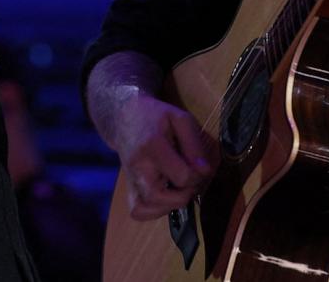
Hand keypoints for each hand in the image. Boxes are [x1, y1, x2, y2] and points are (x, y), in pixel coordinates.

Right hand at [111, 89, 215, 220]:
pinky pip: (138, 211)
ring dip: (170, 204)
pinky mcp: (128, 187)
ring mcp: (130, 179)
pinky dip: (154, 211)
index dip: (199, 175)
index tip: (201, 165)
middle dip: (184, 194)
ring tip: (178, 187)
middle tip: (190, 179)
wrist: (124, 116)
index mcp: (152, 146)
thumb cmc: (155, 116)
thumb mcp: (180, 119)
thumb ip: (194, 144)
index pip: (182, 176)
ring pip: (147, 208)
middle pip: (160, 197)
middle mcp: (137, 166)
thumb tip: (204, 171)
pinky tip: (165, 196)